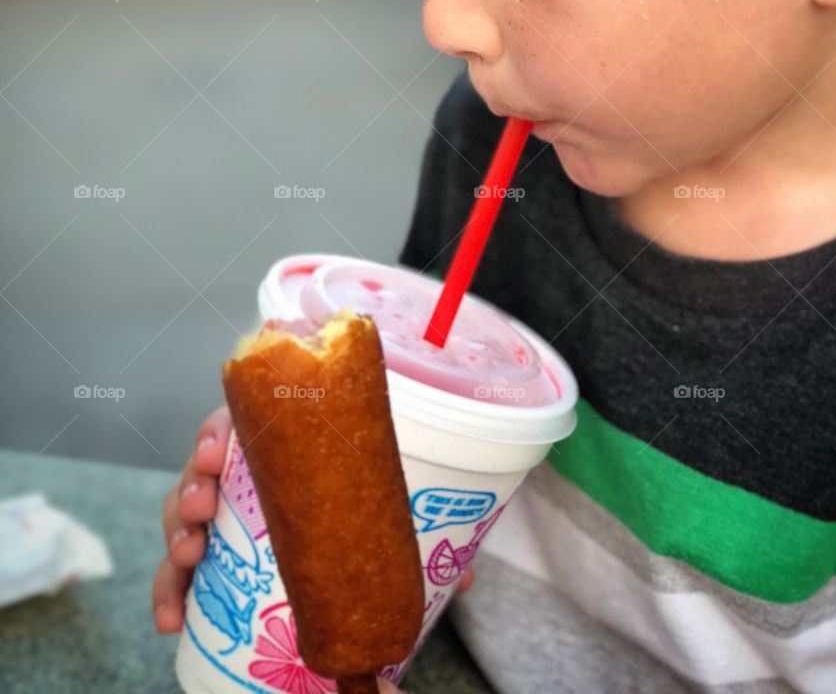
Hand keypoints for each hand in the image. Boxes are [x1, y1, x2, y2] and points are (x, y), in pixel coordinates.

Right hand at [152, 404, 475, 633]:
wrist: (349, 558)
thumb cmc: (361, 505)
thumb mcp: (387, 507)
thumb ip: (419, 534)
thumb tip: (464, 575)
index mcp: (285, 439)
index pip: (242, 417)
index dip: (222, 428)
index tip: (221, 448)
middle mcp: (246, 470)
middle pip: (203, 462)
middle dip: (194, 478)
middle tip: (205, 501)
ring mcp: (224, 512)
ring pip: (183, 509)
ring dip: (177, 530)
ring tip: (189, 554)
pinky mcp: (212, 556)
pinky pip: (179, 570)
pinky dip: (170, 592)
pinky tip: (173, 618)